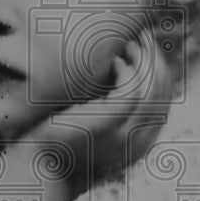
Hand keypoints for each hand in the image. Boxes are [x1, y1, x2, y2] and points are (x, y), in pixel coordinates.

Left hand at [25, 34, 173, 193]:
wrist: (36, 162)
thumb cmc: (58, 140)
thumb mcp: (92, 122)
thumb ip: (111, 107)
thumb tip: (126, 74)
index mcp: (137, 146)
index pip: (163, 105)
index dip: (161, 75)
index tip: (148, 52)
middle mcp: (137, 144)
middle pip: (161, 94)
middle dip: (156, 61)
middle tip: (144, 38)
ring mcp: (125, 136)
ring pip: (152, 90)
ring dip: (144, 61)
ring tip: (130, 44)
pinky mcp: (110, 124)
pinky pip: (133, 90)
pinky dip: (127, 71)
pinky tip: (114, 63)